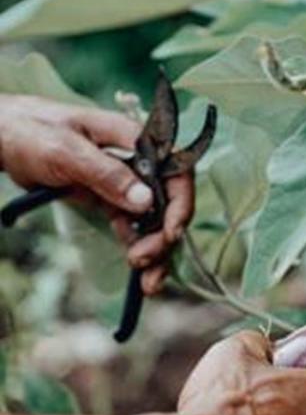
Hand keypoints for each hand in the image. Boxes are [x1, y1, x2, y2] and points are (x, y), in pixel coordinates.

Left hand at [0, 95, 194, 294]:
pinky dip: (138, 248)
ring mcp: (124, 182)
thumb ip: (107, 174)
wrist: (4, 138)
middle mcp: (137, 162)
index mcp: (133, 140)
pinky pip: (133, 227)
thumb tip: (146, 201)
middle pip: (168, 203)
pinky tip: (137, 272)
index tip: (170, 233)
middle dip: (163, 237)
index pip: (174, 171)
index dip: (179, 203)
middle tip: (142, 261)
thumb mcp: (66, 152)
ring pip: (153, 221)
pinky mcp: (110, 199)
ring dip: (155, 252)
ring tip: (146, 283)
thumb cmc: (32, 132)